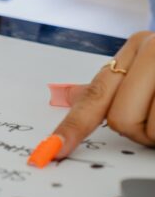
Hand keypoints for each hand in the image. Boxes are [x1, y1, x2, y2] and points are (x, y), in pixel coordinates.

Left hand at [48, 31, 154, 158]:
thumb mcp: (146, 66)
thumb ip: (111, 84)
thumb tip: (69, 96)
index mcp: (135, 48)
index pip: (94, 95)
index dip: (72, 127)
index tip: (53, 148)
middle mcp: (152, 52)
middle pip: (120, 119)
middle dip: (139, 129)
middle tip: (154, 117)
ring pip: (148, 130)